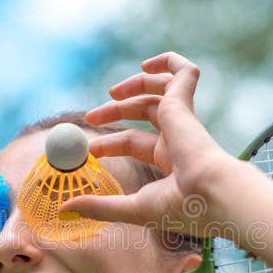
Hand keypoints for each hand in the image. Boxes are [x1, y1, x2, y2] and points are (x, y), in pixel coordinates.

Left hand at [64, 52, 241, 236]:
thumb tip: (65, 211)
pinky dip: (170, 61)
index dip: (111, 144)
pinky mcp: (184, 104)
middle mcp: (179, 139)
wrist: (207, 195)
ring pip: (162, 90)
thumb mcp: (131, 208)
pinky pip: (185, 72)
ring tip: (111, 93)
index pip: (137, 143)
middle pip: (146, 113)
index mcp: (172, 162)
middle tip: (90, 117)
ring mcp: (183, 120)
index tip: (89, 151)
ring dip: (134, 85)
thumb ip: (100, 207)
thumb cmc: (179, 208)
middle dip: (116, 111)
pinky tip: (146, 65)